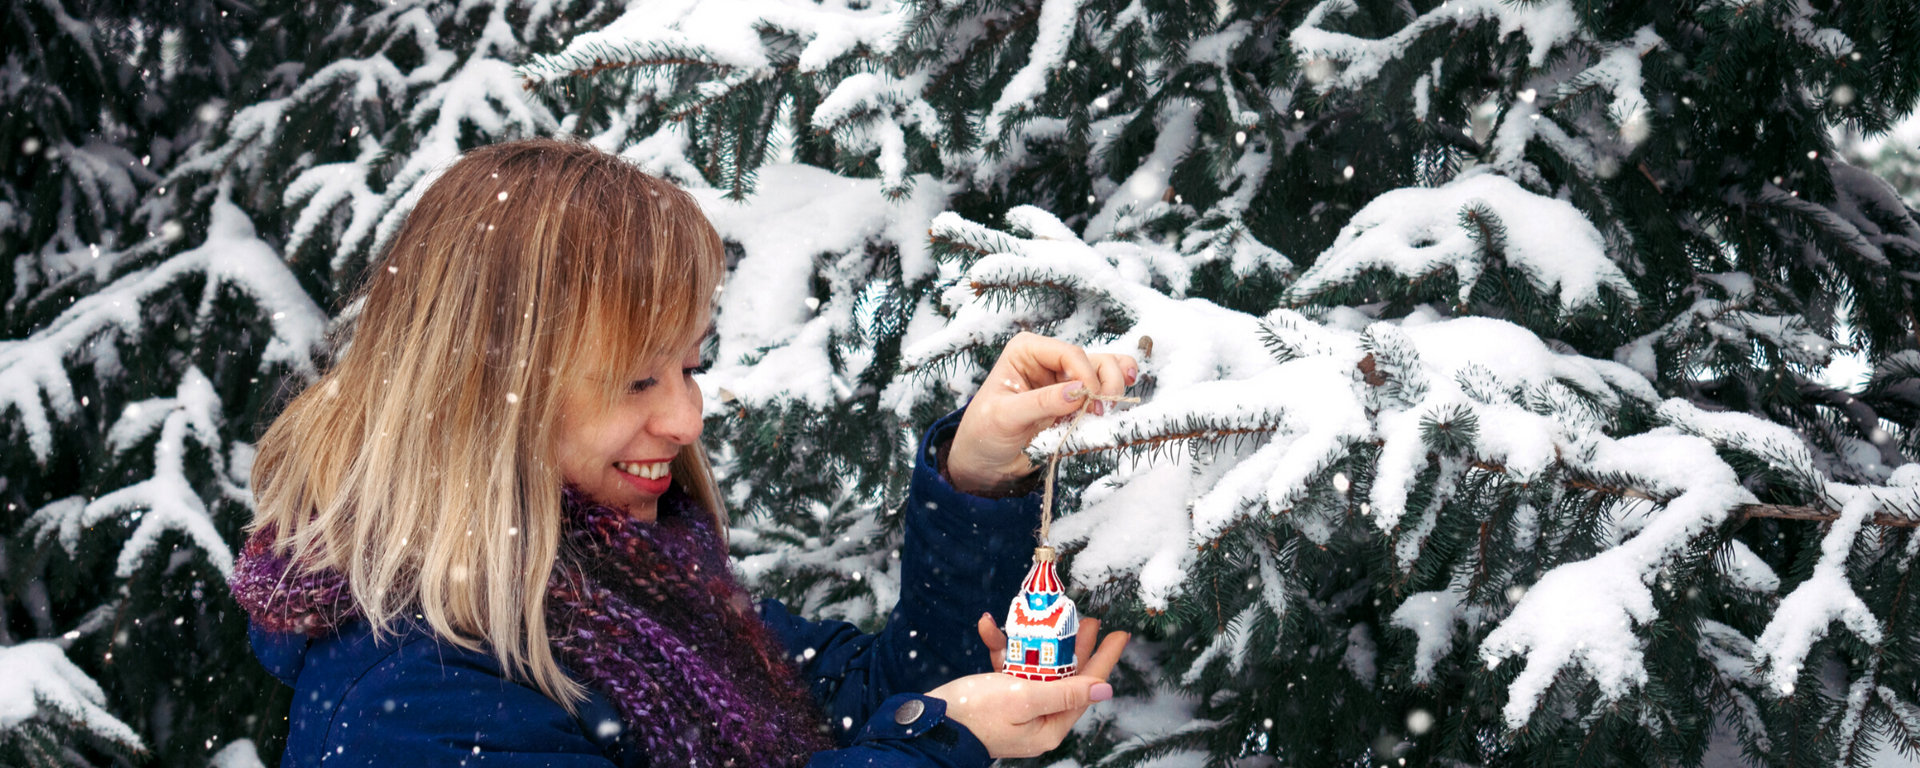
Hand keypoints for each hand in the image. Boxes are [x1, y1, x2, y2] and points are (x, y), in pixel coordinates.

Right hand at [923, 616, 1129, 757]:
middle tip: (1089, 619)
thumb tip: (1104, 690)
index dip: (1104, 659)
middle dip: (1076, 645)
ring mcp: (1018, 707)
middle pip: (1067, 676)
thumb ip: (1065, 692)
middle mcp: (1038, 717)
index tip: (1120, 634)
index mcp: (1049, 726)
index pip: (1087, 687)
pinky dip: (1000, 646)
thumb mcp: (1024, 698)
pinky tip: (989, 626)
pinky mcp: (998, 696)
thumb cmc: (976, 714)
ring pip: (1038, 667)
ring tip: (1050, 616)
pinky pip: (1008, 667)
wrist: (930, 725)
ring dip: (1039, 641)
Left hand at [947, 332, 1136, 494]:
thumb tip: (1078, 391)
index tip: (1089, 404)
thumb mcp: (1006, 416)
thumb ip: (1041, 402)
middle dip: (1105, 383)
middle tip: (1100, 412)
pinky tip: (1120, 401)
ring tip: (1107, 412)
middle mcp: (1050, 360)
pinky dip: (1115, 397)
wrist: (986, 461)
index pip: (1069, 353)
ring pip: (1106, 372)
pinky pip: (1104, 393)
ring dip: (1114, 390)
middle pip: (1095, 360)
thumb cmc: (984, 432)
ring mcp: (1066, 381)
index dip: (1086, 375)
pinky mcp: (1076, 403)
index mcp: (1028, 350)